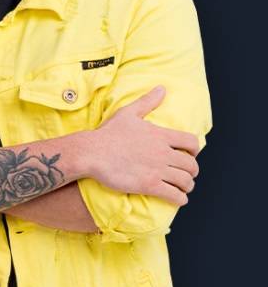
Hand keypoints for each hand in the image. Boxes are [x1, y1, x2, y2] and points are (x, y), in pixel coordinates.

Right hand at [85, 86, 199, 205]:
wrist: (92, 152)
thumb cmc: (108, 133)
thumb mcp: (128, 113)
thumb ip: (147, 101)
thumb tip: (162, 88)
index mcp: (160, 135)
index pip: (191, 142)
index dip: (194, 150)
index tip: (190, 154)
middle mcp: (162, 153)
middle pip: (192, 165)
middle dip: (192, 171)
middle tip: (186, 174)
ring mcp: (157, 170)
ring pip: (186, 182)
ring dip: (187, 186)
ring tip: (183, 188)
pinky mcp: (149, 185)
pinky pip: (175, 195)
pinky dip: (180, 199)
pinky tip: (177, 198)